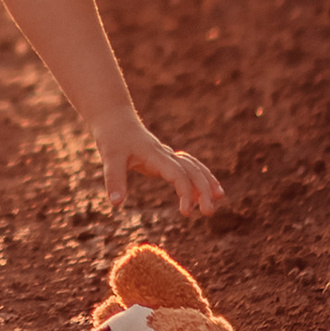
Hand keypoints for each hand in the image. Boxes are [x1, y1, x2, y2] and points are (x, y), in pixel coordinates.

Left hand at [95, 115, 222, 217]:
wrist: (114, 118)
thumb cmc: (112, 137)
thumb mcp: (109, 157)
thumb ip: (114, 179)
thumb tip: (116, 204)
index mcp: (155, 154)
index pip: (178, 174)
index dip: (185, 192)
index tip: (186, 212)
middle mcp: (165, 154)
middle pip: (191, 171)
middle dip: (204, 190)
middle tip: (209, 212)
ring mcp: (166, 155)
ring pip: (193, 167)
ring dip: (206, 181)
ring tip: (220, 197)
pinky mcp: (164, 159)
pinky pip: (188, 166)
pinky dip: (199, 176)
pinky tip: (205, 190)